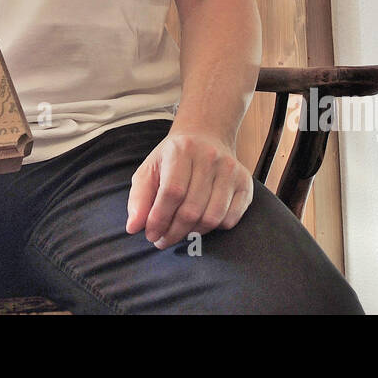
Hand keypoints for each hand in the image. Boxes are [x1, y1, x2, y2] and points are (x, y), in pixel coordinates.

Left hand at [126, 126, 252, 248]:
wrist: (205, 137)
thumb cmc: (173, 159)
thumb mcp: (149, 170)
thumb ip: (139, 197)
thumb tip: (133, 227)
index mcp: (182, 150)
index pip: (171, 193)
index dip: (159, 219)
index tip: (150, 235)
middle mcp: (210, 157)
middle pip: (191, 209)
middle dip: (173, 232)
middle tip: (162, 240)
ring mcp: (230, 170)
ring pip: (212, 218)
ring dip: (192, 234)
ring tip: (179, 233)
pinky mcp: (245, 183)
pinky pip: (230, 219)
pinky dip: (213, 229)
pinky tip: (199, 223)